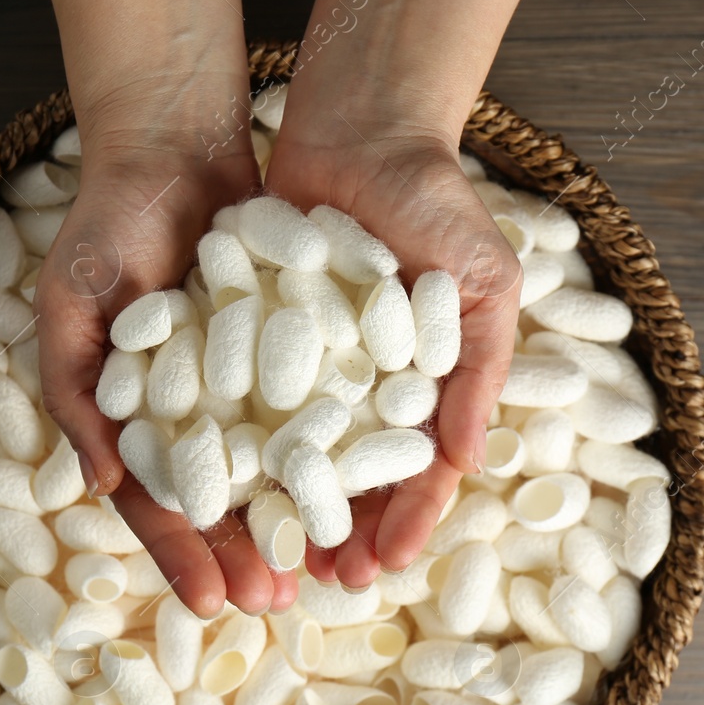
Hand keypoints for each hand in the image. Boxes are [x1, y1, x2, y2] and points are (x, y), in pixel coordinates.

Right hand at [35, 127, 297, 618]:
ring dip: (291, 522)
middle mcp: (187, 413)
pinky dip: (328, 455)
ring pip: (270, 471)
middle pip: (218, 503)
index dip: (181, 554)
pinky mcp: (289, 350)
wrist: (174, 146)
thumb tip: (103, 486)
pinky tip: (355, 493)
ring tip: (321, 569)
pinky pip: (310, 412)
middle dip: (244, 555)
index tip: (210, 603)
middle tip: (278, 601)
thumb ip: (77, 395)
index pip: (154, 502)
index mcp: (130, 418)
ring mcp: (238, 385)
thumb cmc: (106, 226)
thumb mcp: (72, 306)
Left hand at [265, 120, 521, 588]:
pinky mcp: (251, 336)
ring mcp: (305, 366)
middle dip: (339, 531)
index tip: (384, 565)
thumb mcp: (484, 284)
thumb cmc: (436, 203)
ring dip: (284, 506)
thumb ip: (480, 370)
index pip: (416, 472)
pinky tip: (219, 483)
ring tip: (270, 553)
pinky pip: (241, 398)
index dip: (404, 521)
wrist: (361, 125)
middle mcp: (362, 387)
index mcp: (422, 387)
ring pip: (293, 453)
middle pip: (350, 477)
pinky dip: (233, 441)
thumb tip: (464, 461)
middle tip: (320, 579)